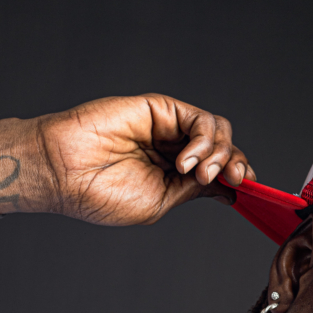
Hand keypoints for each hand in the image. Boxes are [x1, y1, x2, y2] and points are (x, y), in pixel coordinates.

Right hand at [34, 93, 255, 225]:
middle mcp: (174, 150)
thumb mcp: (159, 203)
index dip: (239, 176)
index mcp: (174, 177)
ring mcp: (167, 128)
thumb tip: (228, 189)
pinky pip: (198, 118)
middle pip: (224, 148)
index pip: (219, 172)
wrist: (64, 173)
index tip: (248, 188)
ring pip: (216, 131)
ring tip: (197, 172)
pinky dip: (203, 139)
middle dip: (236, 163)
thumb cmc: (99, 195)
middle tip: (233, 179)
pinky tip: (186, 160)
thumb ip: (193, 191)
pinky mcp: (159, 109)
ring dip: (219, 153)